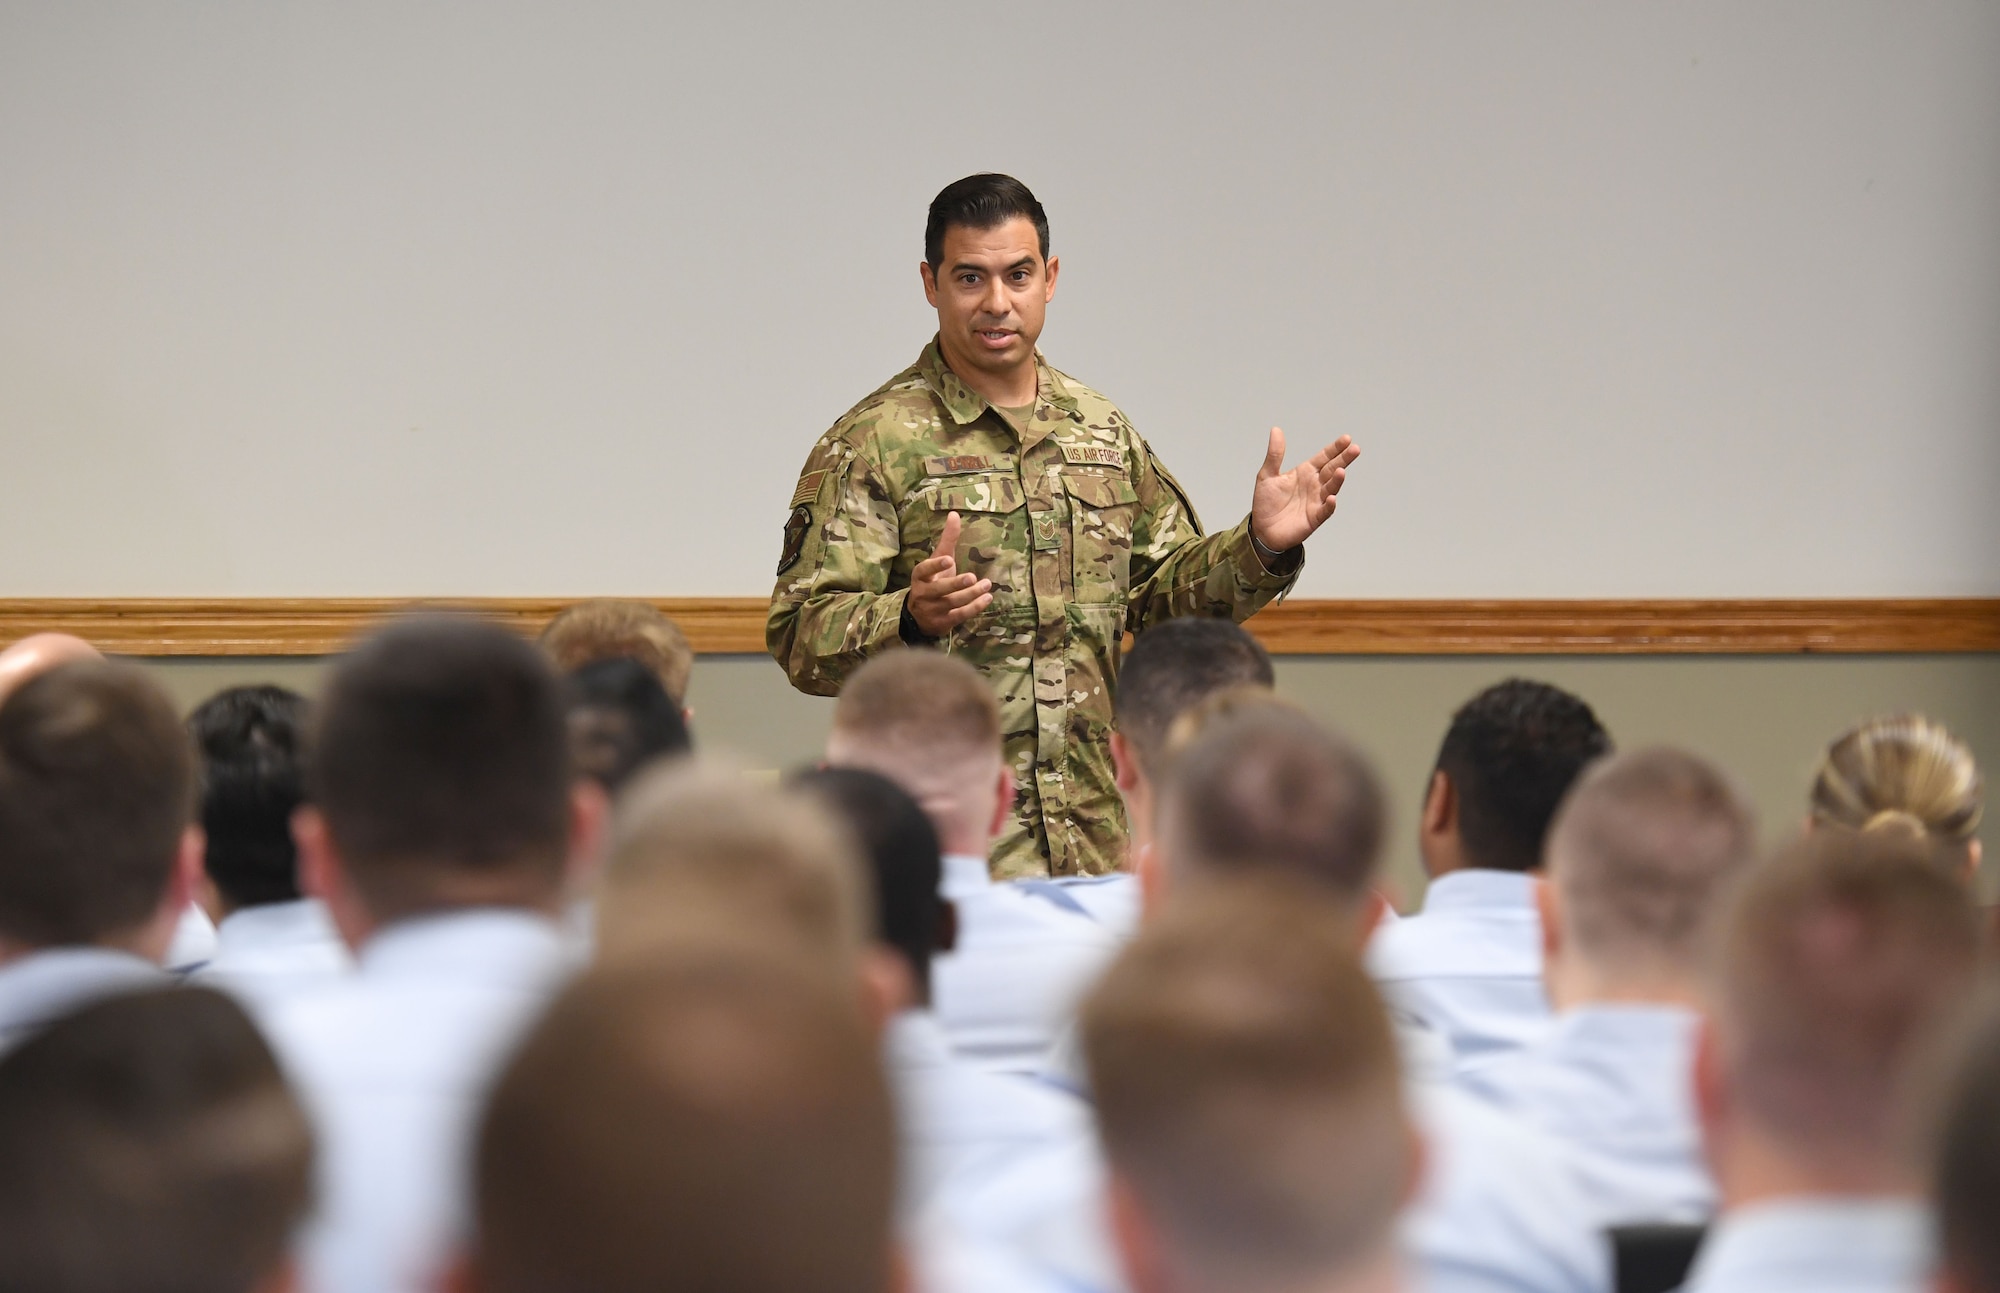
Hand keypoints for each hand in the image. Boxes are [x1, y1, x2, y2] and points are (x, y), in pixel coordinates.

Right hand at [906, 511, 992, 636]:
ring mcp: (933, 610)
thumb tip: (954, 514)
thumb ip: (947, 540)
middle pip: (940, 589)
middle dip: (955, 584)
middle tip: (972, 577)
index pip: (924, 570)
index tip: (948, 559)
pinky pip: (960, 615)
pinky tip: (987, 598)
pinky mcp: (943, 622)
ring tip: (987, 585)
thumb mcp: (938, 561)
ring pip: (953, 603)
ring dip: (971, 595)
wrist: (919, 617)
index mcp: (920, 577)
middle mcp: (924, 594)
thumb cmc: (933, 582)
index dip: (935, 565)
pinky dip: (974, 607)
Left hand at [1249, 428, 1359, 552]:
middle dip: (1344, 459)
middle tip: (1355, 449)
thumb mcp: (1267, 475)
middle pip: (1332, 469)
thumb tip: (1276, 429)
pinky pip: (1325, 510)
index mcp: (1305, 472)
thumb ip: (1275, 454)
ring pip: (1330, 488)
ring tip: (1341, 471)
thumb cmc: (1266, 502)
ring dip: (1337, 480)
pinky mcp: (1314, 518)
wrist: (1262, 529)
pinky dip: (1329, 505)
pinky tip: (1331, 498)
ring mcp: (1316, 501)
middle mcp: (1314, 485)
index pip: (1324, 457)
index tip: (1346, 439)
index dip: (1335, 448)